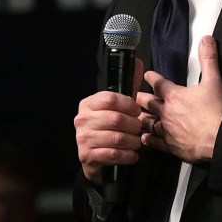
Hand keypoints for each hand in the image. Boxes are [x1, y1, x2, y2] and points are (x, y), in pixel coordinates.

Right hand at [74, 57, 144, 184]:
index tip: (137, 111)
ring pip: (117, 138)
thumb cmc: (108, 128)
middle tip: (139, 129)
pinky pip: (113, 154)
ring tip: (137, 142)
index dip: (129, 105)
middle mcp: (82, 119)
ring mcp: (82, 138)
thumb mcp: (118, 107)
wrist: (94, 158)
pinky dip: (128, 155)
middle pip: (116, 119)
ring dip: (133, 141)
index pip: (110, 98)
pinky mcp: (87, 156)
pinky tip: (132, 155)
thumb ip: (129, 87)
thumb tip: (138, 63)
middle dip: (134, 125)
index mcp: (88, 104)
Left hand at [139, 35, 221, 162]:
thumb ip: (209, 59)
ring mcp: (166, 130)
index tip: (146, 75)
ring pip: (147, 122)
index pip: (158, 83)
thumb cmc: (216, 111)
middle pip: (147, 103)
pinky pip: (154, 141)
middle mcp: (166, 112)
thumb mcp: (214, 81)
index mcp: (174, 95)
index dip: (151, 77)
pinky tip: (145, 137)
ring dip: (142, 118)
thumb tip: (206, 39)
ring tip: (136, 116)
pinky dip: (148, 138)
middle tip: (135, 96)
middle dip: (140, 97)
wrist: (219, 139)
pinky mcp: (170, 145)